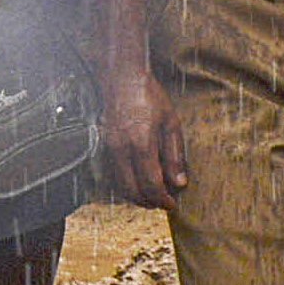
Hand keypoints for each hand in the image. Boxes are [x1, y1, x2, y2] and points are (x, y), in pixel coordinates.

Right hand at [99, 65, 186, 209]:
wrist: (121, 80)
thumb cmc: (149, 97)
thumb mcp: (171, 123)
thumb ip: (175, 155)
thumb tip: (179, 183)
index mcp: (141, 143)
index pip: (151, 183)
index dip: (162, 199)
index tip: (173, 204)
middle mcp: (121, 150)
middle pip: (132, 191)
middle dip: (149, 203)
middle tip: (163, 204)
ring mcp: (109, 149)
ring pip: (120, 186)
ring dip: (137, 197)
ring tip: (153, 196)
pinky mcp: (103, 148)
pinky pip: (114, 176)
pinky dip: (127, 186)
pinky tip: (139, 183)